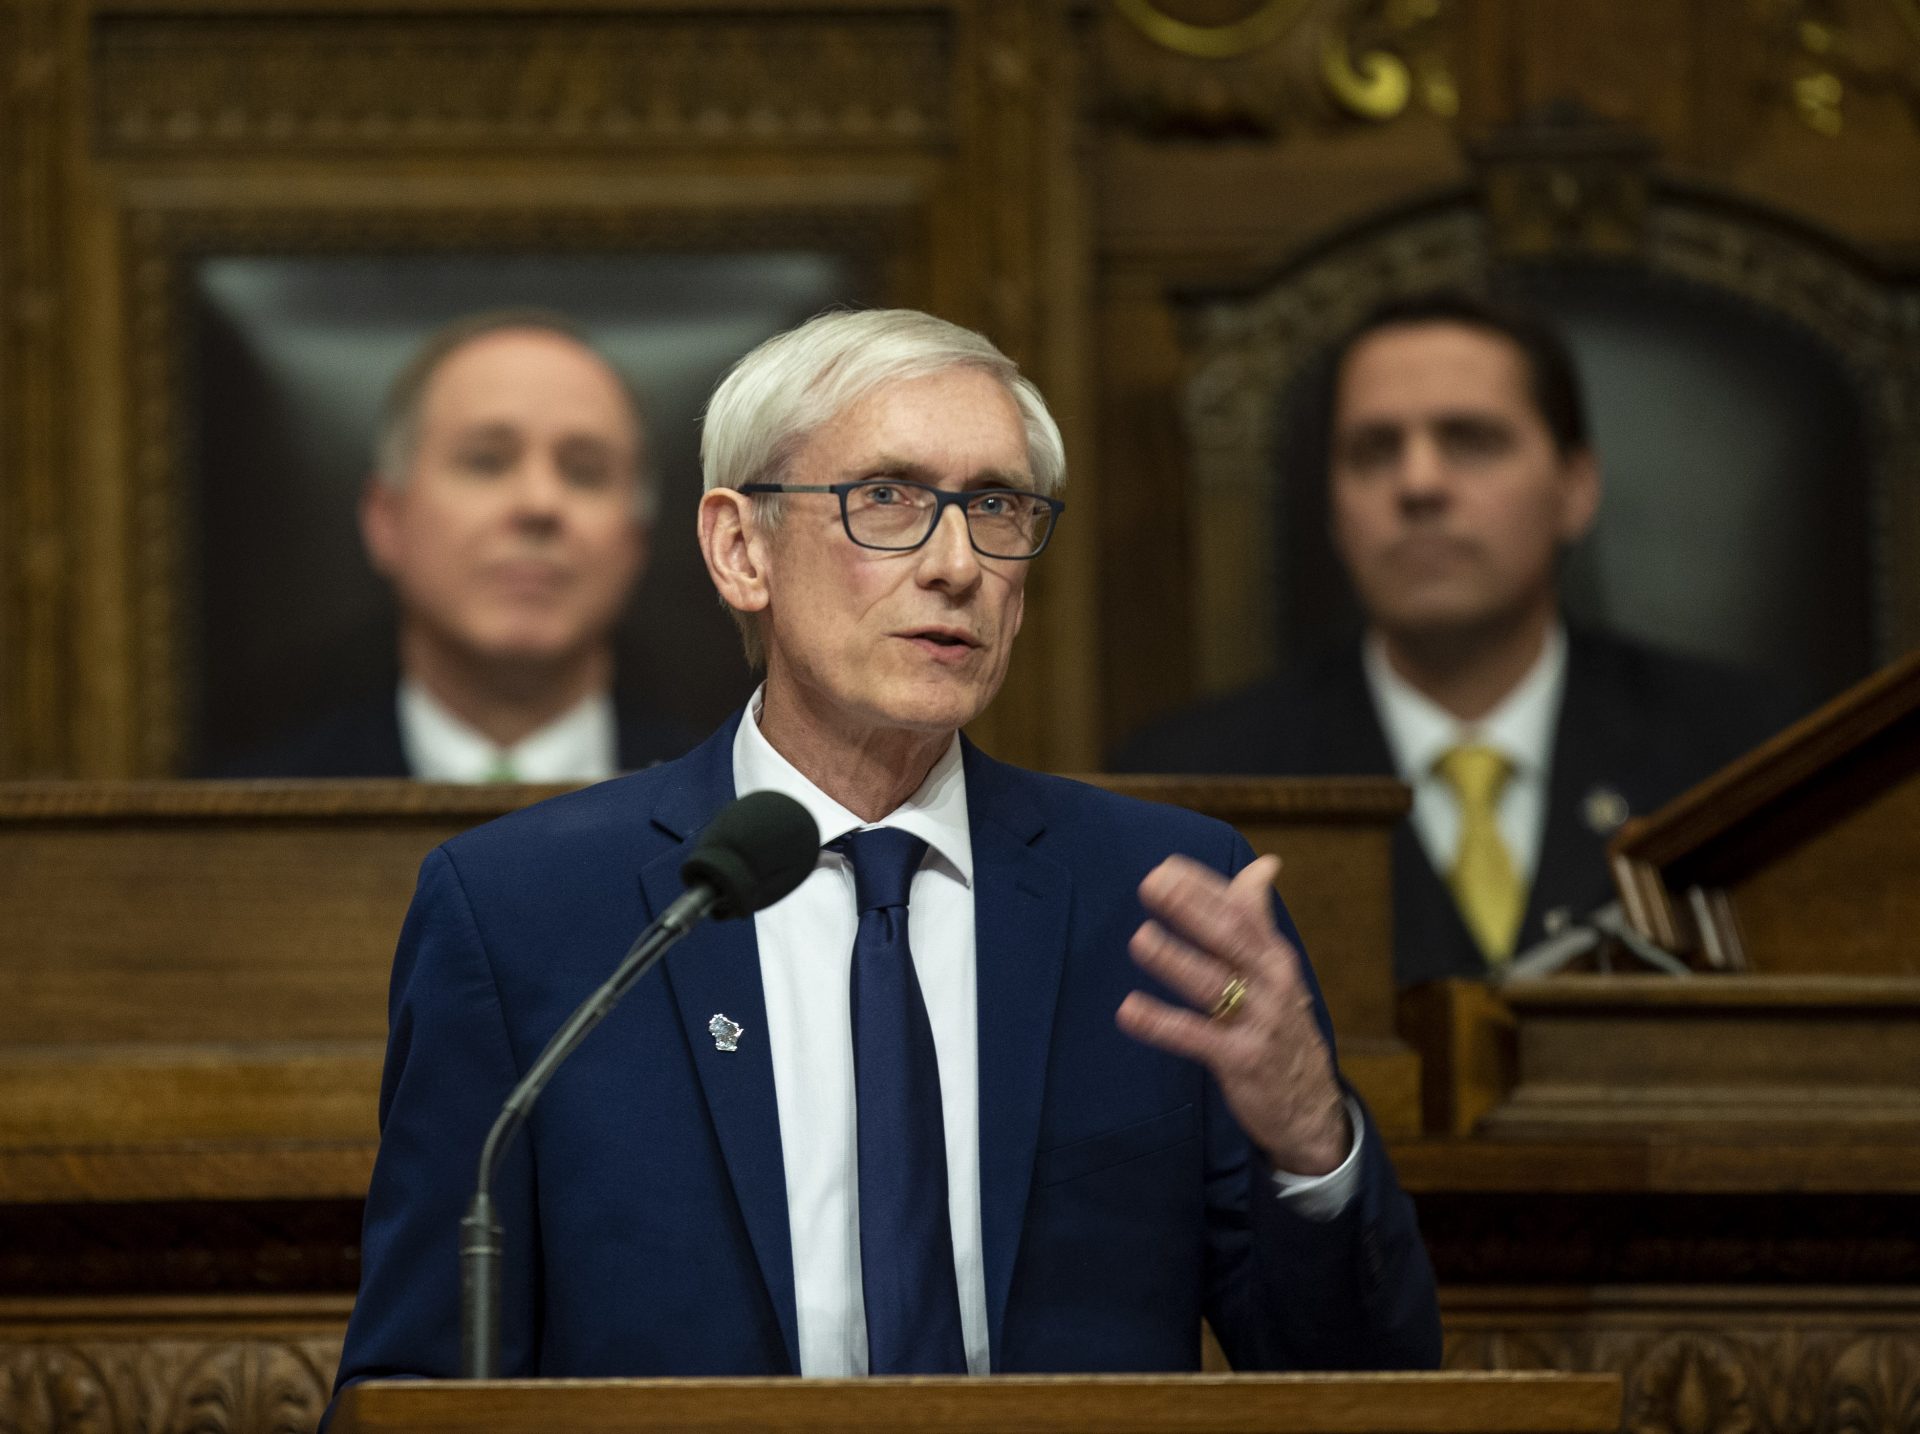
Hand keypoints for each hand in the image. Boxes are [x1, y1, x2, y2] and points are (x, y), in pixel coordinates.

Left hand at [1116, 854, 1350, 1175]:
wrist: (1312, 1105)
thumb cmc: (1282, 1025)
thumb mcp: (1277, 970)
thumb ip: (1258, 918)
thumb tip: (1263, 864)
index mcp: (1275, 956)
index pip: (1241, 911)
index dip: (1204, 887)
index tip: (1166, 867)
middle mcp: (1271, 983)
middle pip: (1230, 938)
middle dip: (1191, 909)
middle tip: (1152, 885)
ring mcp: (1258, 1022)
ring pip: (1213, 984)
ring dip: (1175, 960)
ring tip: (1141, 939)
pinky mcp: (1241, 1060)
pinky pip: (1196, 1037)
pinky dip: (1161, 1023)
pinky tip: (1129, 1010)